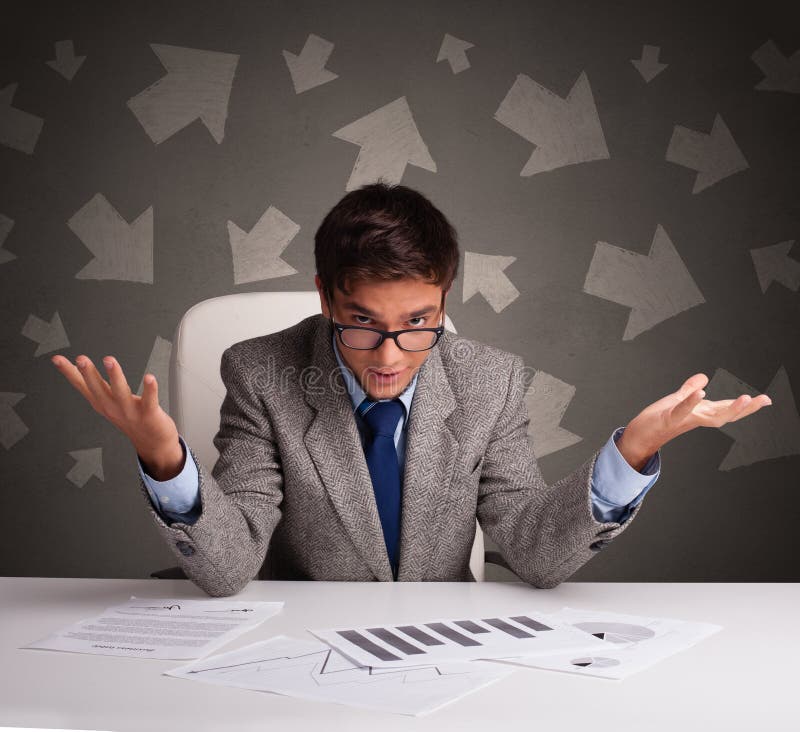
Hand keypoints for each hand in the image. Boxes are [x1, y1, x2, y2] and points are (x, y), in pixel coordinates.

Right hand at [51, 354, 181, 473]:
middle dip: (89, 374)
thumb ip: (94, 383)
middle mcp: (113, 407)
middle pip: (98, 389)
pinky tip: (149, 378)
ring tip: (109, 360)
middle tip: (81, 359)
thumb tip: (77, 363)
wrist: (153, 442)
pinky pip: (149, 401)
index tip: (57, 359)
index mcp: (102, 402)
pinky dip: (149, 389)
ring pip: (120, 392)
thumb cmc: (131, 417)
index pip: (82, 386)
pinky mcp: (149, 414)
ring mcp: (130, 412)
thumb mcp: (107, 400)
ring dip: (114, 376)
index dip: (69, 373)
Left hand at [618, 373, 772, 465]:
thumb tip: (704, 378)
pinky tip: (701, 392)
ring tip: (745, 398)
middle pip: (726, 415)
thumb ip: (689, 389)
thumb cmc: (659, 418)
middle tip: (764, 400)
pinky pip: (682, 410)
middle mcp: (697, 418)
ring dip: (729, 409)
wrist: (640, 434)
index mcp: (701, 413)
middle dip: (746, 409)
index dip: (746, 405)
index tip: (766, 400)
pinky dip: (692, 402)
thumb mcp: (677, 399)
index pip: (727, 408)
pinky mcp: (669, 418)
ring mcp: (685, 419)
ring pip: (711, 417)